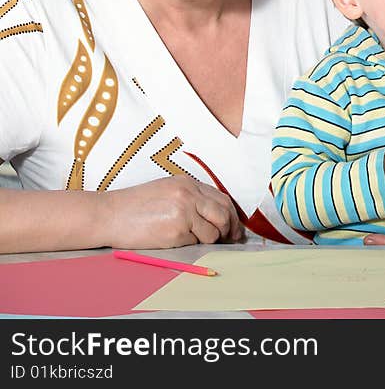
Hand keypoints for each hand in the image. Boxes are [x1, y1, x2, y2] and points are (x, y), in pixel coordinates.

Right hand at [101, 175, 242, 248]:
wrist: (107, 215)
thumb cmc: (134, 205)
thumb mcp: (166, 190)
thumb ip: (191, 198)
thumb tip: (215, 215)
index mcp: (187, 183)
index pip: (222, 199)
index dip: (232, 215)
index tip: (235, 227)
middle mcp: (189, 195)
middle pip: (224, 214)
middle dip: (230, 230)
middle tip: (230, 240)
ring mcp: (184, 213)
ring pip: (213, 232)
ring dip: (210, 240)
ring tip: (197, 241)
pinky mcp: (176, 232)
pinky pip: (195, 243)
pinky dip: (191, 245)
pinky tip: (177, 241)